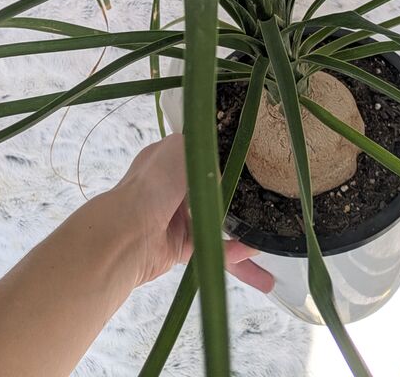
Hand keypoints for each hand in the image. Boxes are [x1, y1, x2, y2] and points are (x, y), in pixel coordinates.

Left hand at [105, 133, 274, 293]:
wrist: (127, 233)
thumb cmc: (154, 183)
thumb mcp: (181, 147)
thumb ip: (205, 148)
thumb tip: (224, 160)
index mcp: (168, 161)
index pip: (201, 156)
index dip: (226, 159)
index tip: (255, 163)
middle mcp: (172, 189)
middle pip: (213, 192)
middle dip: (240, 201)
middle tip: (268, 205)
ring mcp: (176, 220)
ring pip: (216, 225)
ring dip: (243, 237)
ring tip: (272, 249)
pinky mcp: (179, 248)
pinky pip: (211, 248)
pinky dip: (232, 253)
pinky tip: (252, 253)